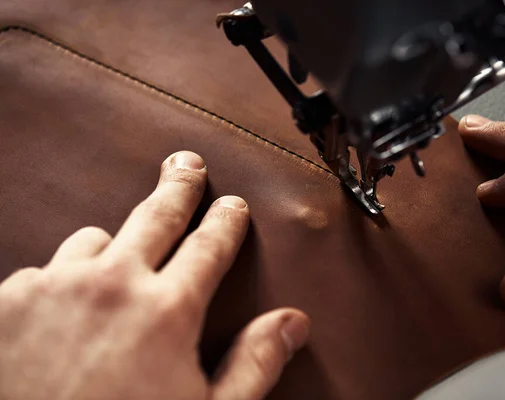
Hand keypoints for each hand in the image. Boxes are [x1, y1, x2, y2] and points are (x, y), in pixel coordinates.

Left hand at [0, 151, 309, 399]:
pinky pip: (44, 271)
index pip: (209, 247)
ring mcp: (54, 287)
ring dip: (112, 248)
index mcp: (166, 312)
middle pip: (156, 216)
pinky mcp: (7, 301)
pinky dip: (61, 283)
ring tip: (118, 265)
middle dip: (178, 188)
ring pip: (94, 241)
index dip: (226, 222)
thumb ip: (254, 364)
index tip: (234, 205)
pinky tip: (63, 313)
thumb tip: (293, 322)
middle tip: (187, 166)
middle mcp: (112, 285)